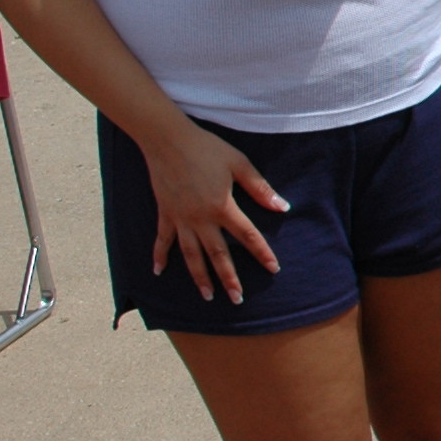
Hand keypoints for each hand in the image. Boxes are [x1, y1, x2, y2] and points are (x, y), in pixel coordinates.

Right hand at [142, 120, 286, 301]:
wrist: (168, 140)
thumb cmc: (207, 149)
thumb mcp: (239, 164)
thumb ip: (260, 188)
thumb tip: (282, 207)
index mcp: (222, 207)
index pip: (248, 235)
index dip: (262, 253)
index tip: (274, 269)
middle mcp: (201, 219)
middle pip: (218, 254)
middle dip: (229, 278)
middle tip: (237, 299)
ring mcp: (180, 219)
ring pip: (191, 255)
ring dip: (199, 277)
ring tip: (207, 296)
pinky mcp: (164, 214)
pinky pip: (162, 240)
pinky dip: (160, 256)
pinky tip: (158, 272)